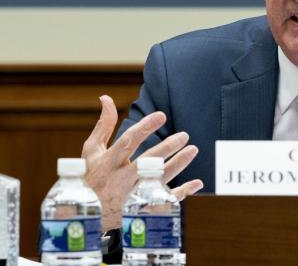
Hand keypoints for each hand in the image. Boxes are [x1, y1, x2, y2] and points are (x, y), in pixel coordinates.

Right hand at [82, 95, 203, 231]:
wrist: (85, 215)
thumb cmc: (89, 178)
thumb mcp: (91, 152)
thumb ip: (103, 126)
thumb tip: (106, 97)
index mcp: (108, 163)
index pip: (128, 142)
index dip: (144, 128)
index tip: (161, 115)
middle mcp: (120, 179)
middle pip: (146, 162)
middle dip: (166, 148)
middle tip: (184, 135)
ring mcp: (132, 195)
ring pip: (158, 179)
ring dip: (177, 165)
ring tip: (193, 149)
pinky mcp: (142, 207)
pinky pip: (164, 200)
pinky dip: (182, 192)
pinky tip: (197, 183)